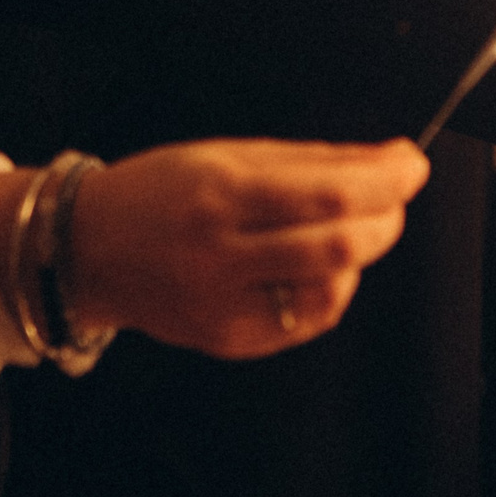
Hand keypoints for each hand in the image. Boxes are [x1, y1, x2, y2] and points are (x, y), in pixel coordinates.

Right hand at [59, 139, 428, 354]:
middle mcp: (219, 255)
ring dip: (359, 259)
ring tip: (345, 233)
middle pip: (338, 248)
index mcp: (220, 197)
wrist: (83, 249)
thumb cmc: (159, 193)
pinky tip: (316, 269)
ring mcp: (222, 306)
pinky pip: (306, 321)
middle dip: (385, 220)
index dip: (388, 181)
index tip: (412, 165)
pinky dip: (330, 291)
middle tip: (390, 200)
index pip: (330, 194)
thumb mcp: (230, 156)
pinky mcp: (228, 340)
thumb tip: (393, 159)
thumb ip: (317, 160)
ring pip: (330, 292)